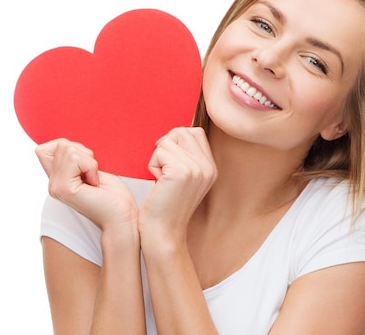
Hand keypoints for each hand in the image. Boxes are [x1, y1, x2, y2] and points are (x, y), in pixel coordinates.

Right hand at [35, 138, 138, 229]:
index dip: (68, 147)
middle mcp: (53, 184)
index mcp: (58, 179)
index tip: (86, 164)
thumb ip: (73, 159)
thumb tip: (64, 143)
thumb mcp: (90, 169)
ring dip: (89, 161)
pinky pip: (74, 159)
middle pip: (60, 145)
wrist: (122, 216)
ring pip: (68, 149)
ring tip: (94, 179)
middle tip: (94, 174)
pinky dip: (90, 166)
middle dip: (84, 154)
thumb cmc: (114, 194)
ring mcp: (56, 187)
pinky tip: (95, 182)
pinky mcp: (64, 189)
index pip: (43, 149)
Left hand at [140, 127, 216, 242]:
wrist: (163, 233)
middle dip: (167, 146)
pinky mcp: (181, 172)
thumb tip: (173, 134)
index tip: (167, 160)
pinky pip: (160, 151)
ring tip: (161, 179)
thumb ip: (187, 157)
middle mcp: (208, 167)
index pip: (195, 132)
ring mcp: (197, 169)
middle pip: (183, 132)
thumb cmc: (166, 207)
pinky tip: (157, 182)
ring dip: (158, 157)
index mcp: (211, 168)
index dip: (176, 140)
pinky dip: (153, 165)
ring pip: (169, 140)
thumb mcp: (185, 179)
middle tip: (163, 170)